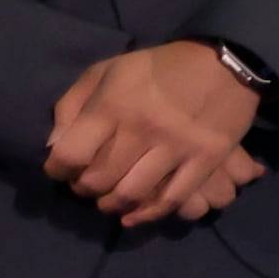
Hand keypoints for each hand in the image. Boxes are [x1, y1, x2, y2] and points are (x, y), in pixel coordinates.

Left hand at [45, 44, 265, 228]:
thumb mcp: (106, 72)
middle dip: (84, 188)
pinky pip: (172, 199)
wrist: (224, 62)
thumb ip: (72, 106)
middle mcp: (143, 128)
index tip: (61, 170)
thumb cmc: (157, 68)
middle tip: (87, 184)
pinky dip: (147, 214)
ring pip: (132, 194)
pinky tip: (134, 215)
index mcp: (113, 104)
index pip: (70, 154)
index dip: (57, 170)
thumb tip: (54, 147)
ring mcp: (177, 146)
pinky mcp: (206, 160)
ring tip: (110, 200)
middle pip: (99, 180)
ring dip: (112, 204)